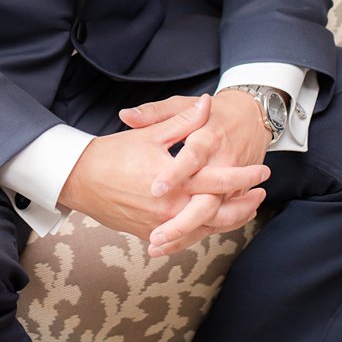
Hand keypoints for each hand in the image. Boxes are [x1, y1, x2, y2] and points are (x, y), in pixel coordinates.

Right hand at [59, 95, 269, 241]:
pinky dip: (205, 230)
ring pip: (207, 229)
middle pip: (221, 212)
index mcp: (176, 181)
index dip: (245, 176)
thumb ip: (182, 121)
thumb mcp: (150, 134)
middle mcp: (172, 207)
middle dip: (245, 203)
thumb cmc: (112, 154)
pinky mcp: (151, 233)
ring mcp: (162, 224)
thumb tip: (207, 104)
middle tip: (261, 193)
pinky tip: (214, 221)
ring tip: (244, 208)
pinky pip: (186, 237)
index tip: (262, 171)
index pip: (220, 180)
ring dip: (230, 219)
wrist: (79, 180)